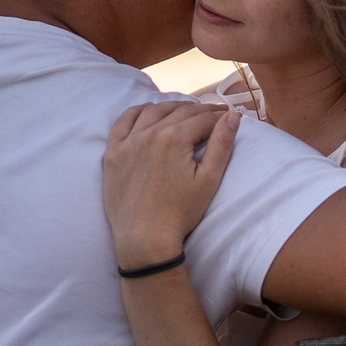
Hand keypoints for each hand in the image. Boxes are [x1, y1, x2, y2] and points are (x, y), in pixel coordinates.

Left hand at [103, 101, 239, 272]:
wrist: (144, 239)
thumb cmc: (181, 213)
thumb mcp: (208, 180)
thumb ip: (222, 145)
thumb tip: (233, 116)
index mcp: (175, 138)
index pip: (202, 118)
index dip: (218, 116)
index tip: (227, 115)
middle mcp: (149, 133)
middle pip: (179, 112)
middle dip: (199, 111)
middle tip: (211, 113)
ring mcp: (128, 142)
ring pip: (152, 111)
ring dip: (170, 107)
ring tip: (183, 111)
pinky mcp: (113, 153)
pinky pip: (122, 122)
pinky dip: (136, 112)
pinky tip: (146, 111)